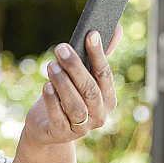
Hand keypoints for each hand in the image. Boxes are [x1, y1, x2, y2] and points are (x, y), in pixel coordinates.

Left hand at [21, 27, 121, 147]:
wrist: (46, 126)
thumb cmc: (67, 95)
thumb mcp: (82, 76)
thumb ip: (98, 55)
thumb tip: (117, 27)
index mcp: (107, 99)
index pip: (105, 74)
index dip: (98, 54)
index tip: (90, 34)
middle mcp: (98, 115)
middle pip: (90, 90)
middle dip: (75, 67)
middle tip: (61, 48)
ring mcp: (81, 128)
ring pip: (76, 105)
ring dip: (63, 84)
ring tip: (51, 65)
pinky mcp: (61, 135)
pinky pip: (58, 118)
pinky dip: (52, 102)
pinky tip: (46, 86)